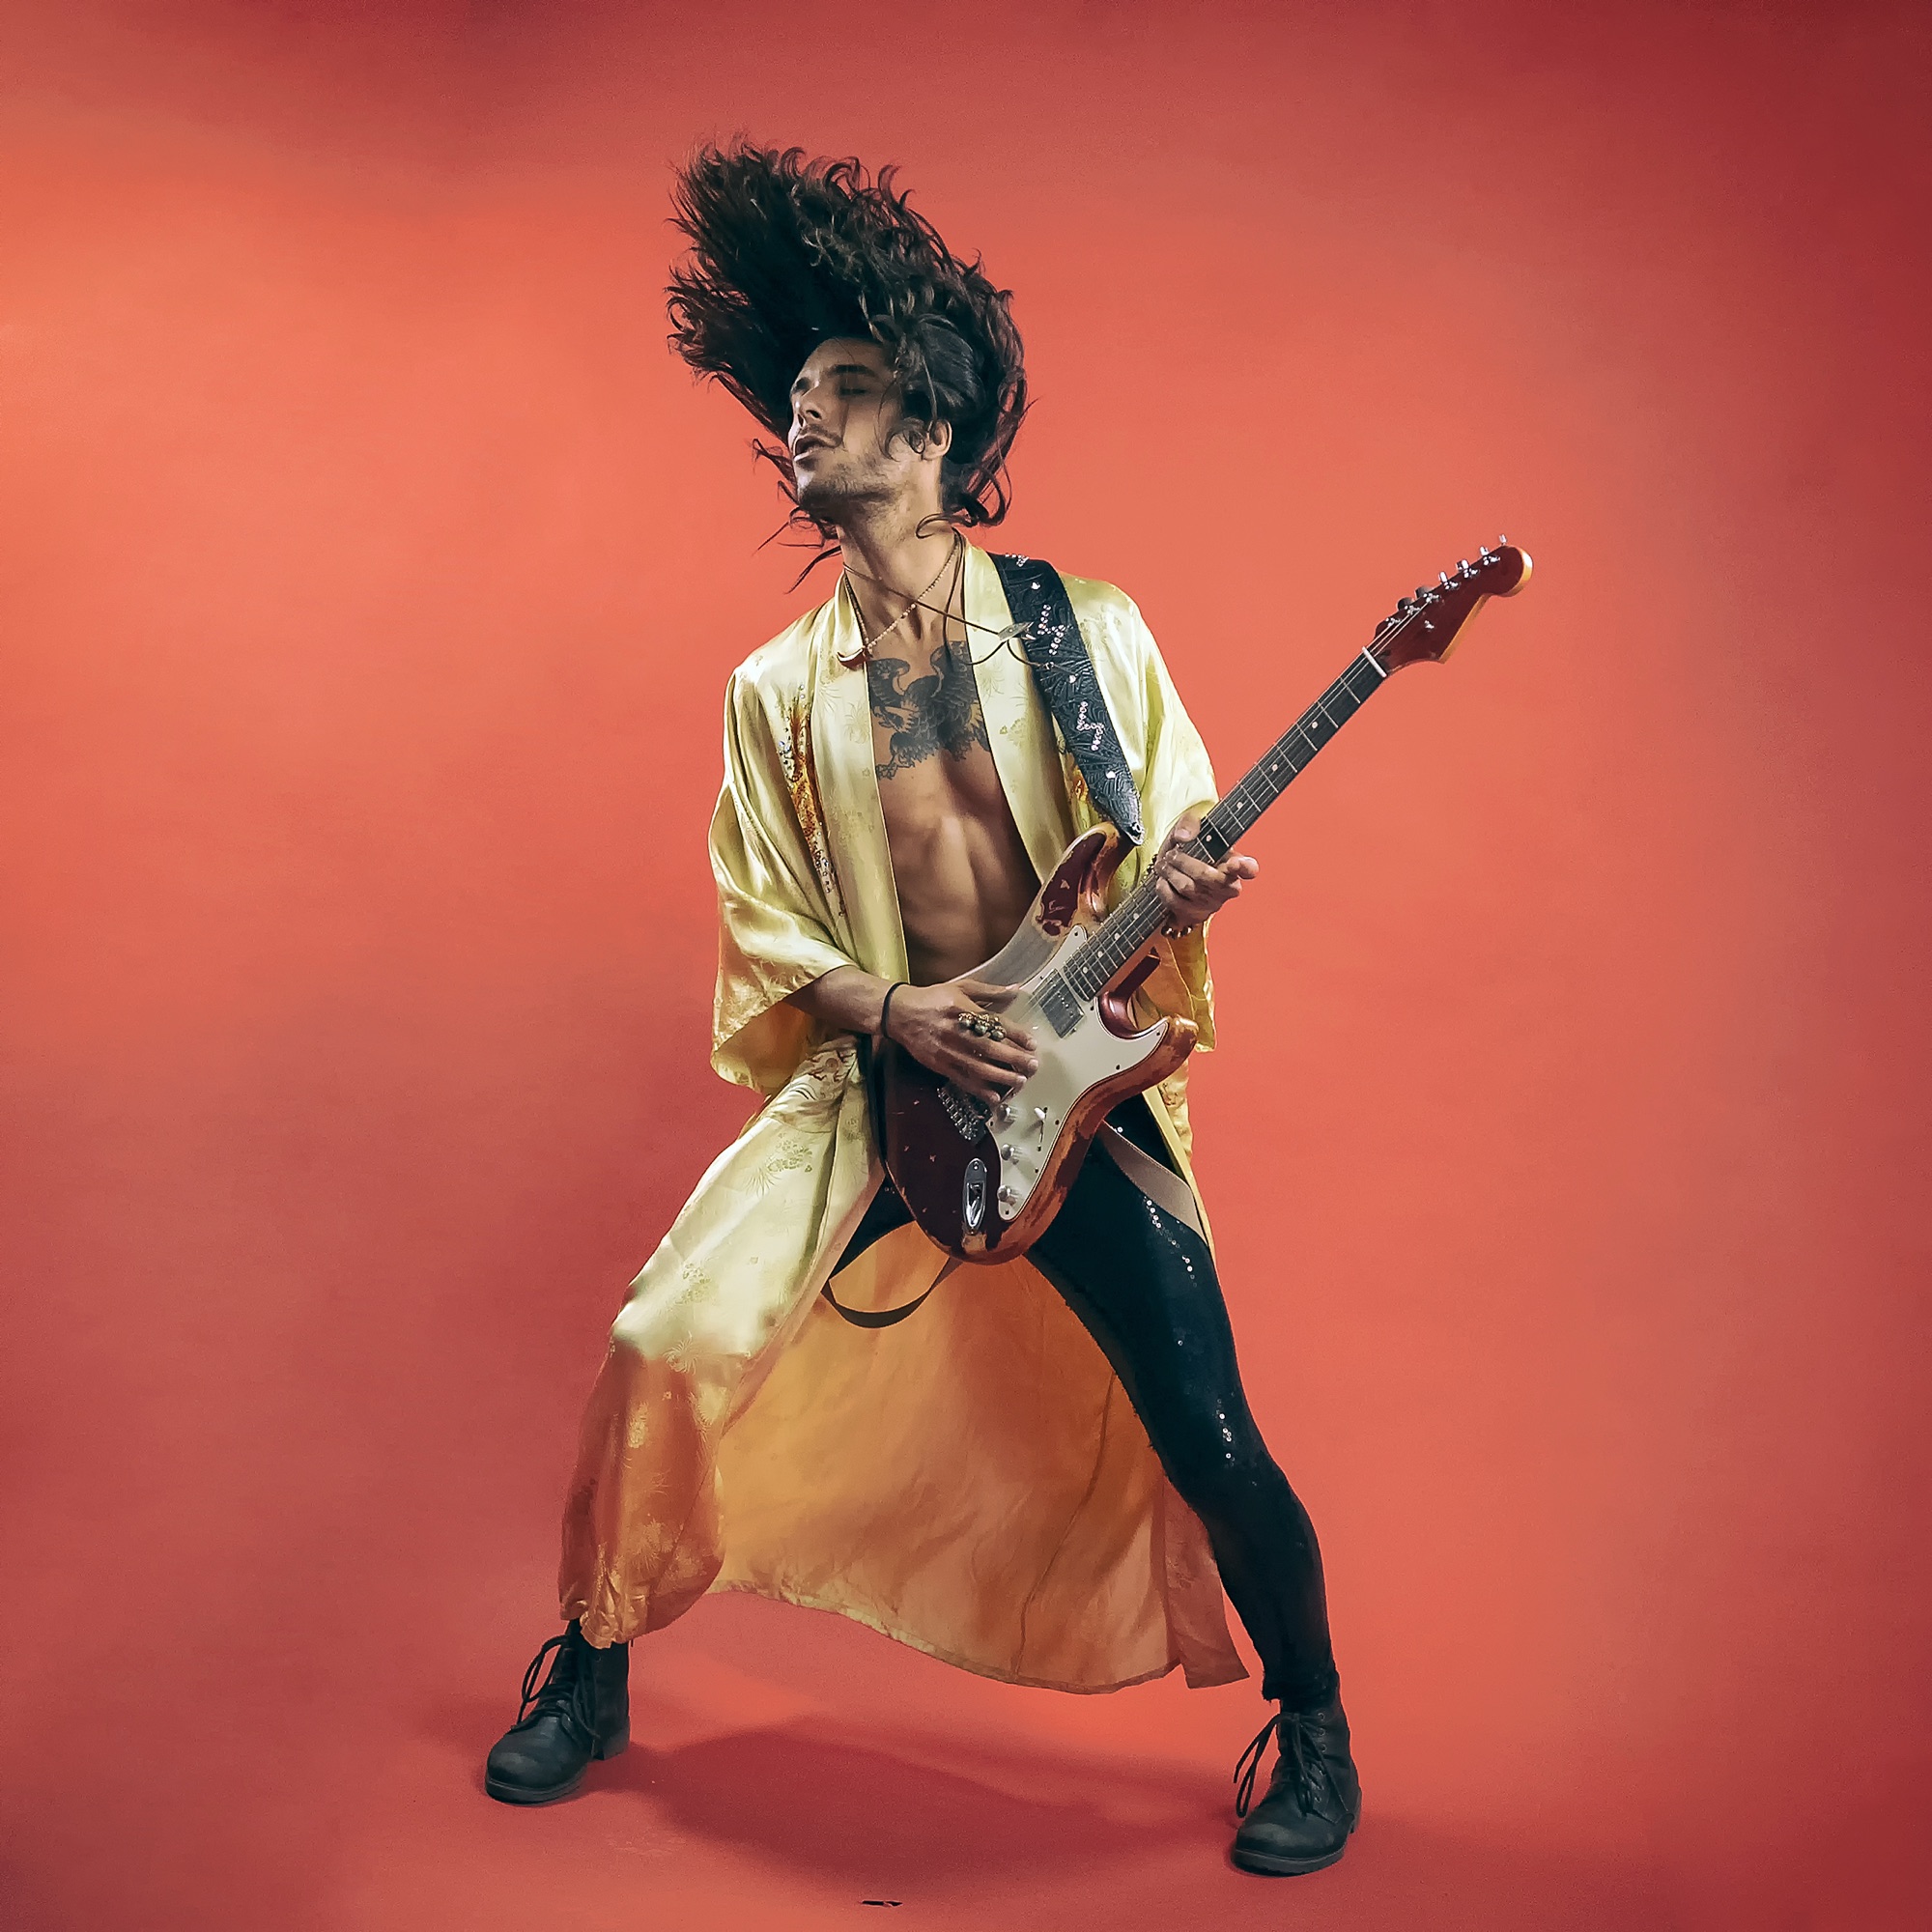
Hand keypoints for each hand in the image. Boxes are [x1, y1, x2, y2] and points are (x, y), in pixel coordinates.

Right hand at [885, 977, 1038, 1104]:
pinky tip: (994, 1096)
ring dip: (1001, 1076)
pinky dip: (979, 1090)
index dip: (1016, 1035)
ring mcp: (947, 1050)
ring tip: (1020, 1081)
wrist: (900, 1013)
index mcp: (963, 1009)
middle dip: (1014, 1058)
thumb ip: (990, 991)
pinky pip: (962, 1080)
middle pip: (990, 1048)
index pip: (995, 1024)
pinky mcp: (940, 1064)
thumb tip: (1016, 989)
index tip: (1032, 1043)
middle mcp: (956, 1030)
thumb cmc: (933, 999)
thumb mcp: (962, 987)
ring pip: (978, 1067)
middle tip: (1032, 1065)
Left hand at [1151, 811, 1257, 932]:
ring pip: (1188, 888)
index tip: (1237, 862)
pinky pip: (1175, 902)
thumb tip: (1183, 836)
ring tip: (1164, 864)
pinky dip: (1164, 888)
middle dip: (1184, 863)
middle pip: (1208, 877)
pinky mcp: (1194, 914)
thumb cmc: (1191, 848)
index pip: (1249, 868)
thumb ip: (1190, 822)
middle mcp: (1227, 886)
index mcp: (1234, 863)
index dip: (1245, 867)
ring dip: (1170, 873)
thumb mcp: (1190, 827)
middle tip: (1173, 854)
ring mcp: (1211, 903)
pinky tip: (1163, 879)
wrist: (1174, 870)